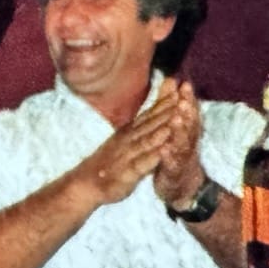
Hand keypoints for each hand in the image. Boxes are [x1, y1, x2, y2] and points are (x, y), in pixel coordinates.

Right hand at [71, 80, 178, 206]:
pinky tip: (162, 151)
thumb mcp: (123, 138)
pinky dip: (152, 157)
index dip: (164, 100)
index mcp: (129, 132)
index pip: (149, 113)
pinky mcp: (126, 173)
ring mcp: (127, 155)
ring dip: (161, 129)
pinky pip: (141, 164)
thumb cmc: (108, 160)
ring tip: (176, 118)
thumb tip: (152, 110)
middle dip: (167, 109)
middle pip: (151, 123)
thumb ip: (139, 125)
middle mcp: (128, 140)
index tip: (177, 85)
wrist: (86, 183)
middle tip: (182, 95)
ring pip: (147, 140)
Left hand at [153, 79, 204, 208]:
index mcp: (186, 132)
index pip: (188, 113)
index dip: (188, 99)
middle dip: (188, 113)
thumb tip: (174, 80)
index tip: (185, 85)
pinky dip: (169, 158)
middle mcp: (188, 144)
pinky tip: (164, 150)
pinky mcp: (174, 175)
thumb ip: (177, 106)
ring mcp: (182, 160)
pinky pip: (172, 166)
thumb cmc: (178, 154)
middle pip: (190, 127)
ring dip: (181, 132)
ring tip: (176, 119)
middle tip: (184, 100)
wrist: (182, 188)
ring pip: (183, 145)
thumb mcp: (179, 130)